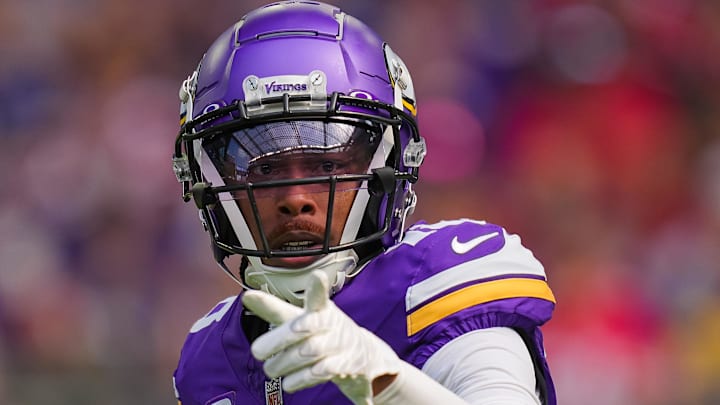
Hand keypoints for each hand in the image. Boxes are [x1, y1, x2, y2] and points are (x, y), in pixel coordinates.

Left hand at [242, 270, 400, 404]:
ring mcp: (339, 344)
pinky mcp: (345, 365)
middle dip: (279, 339)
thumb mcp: (302, 317)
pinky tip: (288, 382)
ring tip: (270, 369)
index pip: (318, 296)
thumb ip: (275, 309)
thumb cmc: (323, 332)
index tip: (317, 276)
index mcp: (320, 309)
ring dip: (284, 363)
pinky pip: (320, 372)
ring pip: (309, 352)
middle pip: (304, 327)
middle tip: (256, 351)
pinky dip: (301, 378)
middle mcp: (331, 323)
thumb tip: (247, 297)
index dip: (318, 286)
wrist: (364, 356)